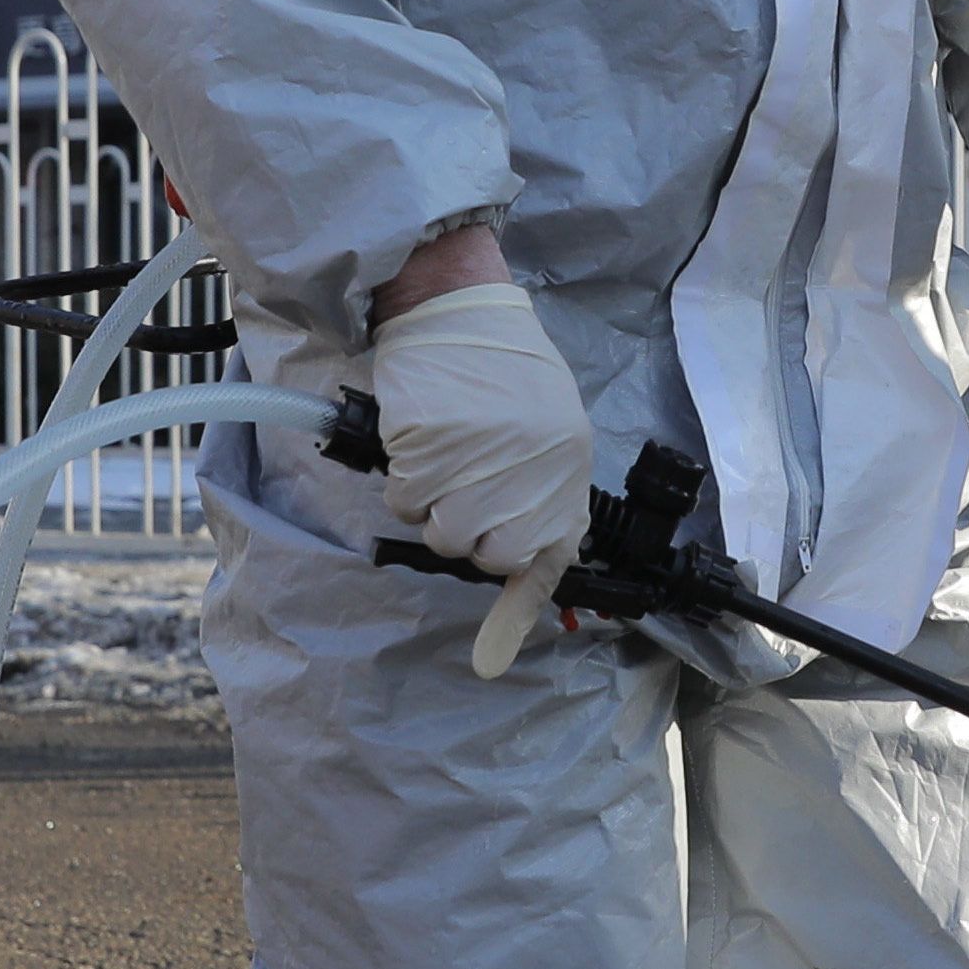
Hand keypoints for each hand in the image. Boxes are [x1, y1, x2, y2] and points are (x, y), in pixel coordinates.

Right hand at [359, 277, 591, 676]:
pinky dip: (403, 475)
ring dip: (429, 503)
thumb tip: (505, 572)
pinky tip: (421, 435)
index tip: (490, 662)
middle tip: (460, 485)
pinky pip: (404, 497)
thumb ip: (531, 501)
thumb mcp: (542, 434)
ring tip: (442, 454)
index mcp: (565, 469)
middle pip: (481, 553)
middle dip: (462, 530)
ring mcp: (480, 459)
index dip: (515, 610)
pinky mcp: (431, 444)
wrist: (457, 307)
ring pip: (438, 532)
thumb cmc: (500, 373)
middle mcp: (529, 470)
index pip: (545, 557)